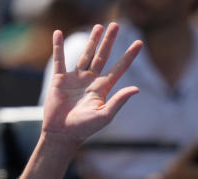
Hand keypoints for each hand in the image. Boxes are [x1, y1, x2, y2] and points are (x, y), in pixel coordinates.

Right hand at [42, 23, 141, 147]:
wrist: (62, 134)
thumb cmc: (85, 128)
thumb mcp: (105, 115)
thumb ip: (119, 101)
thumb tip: (136, 88)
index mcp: (103, 88)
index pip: (119, 68)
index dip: (129, 55)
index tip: (139, 43)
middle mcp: (91, 81)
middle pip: (102, 56)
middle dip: (109, 41)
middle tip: (115, 25)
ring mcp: (75, 79)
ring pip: (85, 55)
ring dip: (91, 40)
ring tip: (98, 26)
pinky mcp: (60, 79)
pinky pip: (60, 60)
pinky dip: (58, 47)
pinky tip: (58, 33)